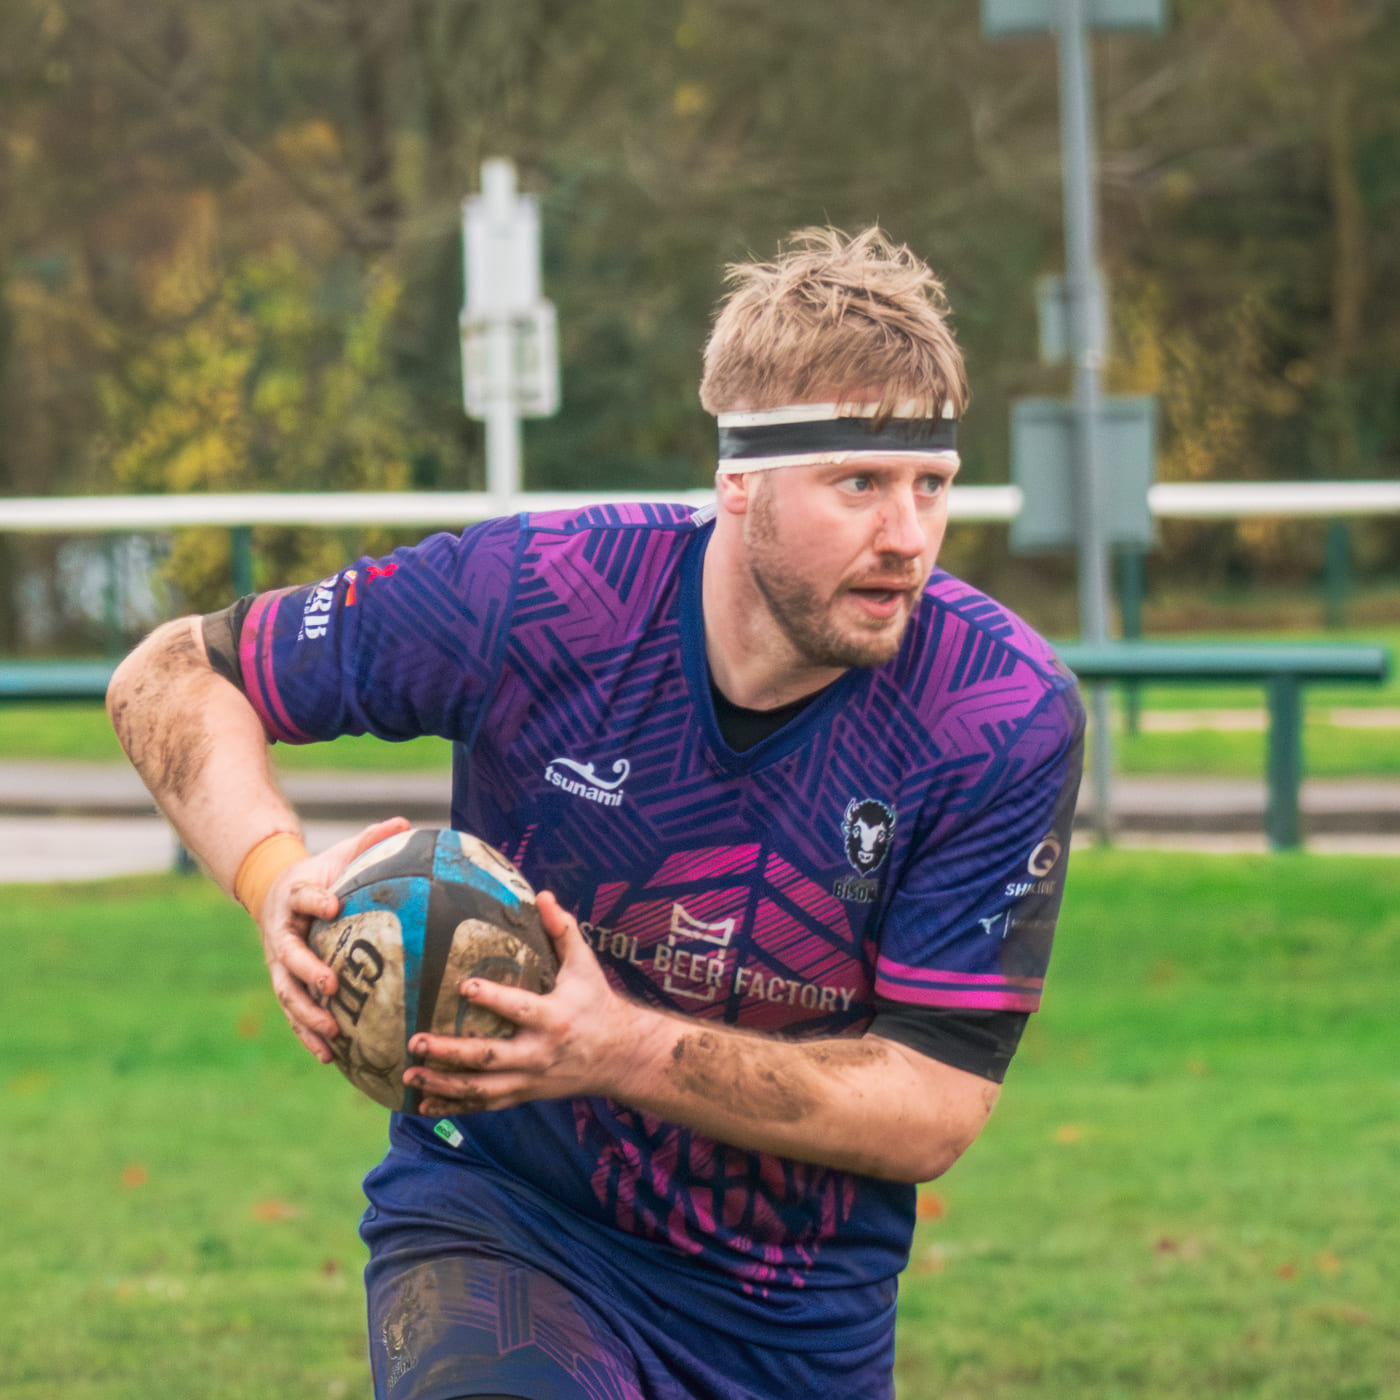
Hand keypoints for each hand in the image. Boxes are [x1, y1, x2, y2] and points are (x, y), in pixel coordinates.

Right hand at [258, 816, 412, 1061]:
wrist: (278, 893)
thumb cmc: (322, 874)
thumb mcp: (341, 854)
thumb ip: (369, 841)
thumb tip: (404, 822)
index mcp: (294, 898)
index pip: (303, 896)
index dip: (315, 900)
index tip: (333, 903)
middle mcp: (281, 934)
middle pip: (287, 957)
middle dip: (308, 972)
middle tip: (331, 986)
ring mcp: (279, 964)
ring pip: (286, 994)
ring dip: (306, 1016)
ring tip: (332, 1035)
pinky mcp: (285, 984)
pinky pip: (294, 1014)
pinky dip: (307, 1035)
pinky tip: (329, 1057)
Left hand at [406, 892, 650, 1115]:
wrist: (620, 1056)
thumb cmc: (596, 1003)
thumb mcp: (584, 966)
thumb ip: (563, 931)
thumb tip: (541, 895)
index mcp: (554, 1017)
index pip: (520, 1008)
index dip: (492, 999)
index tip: (463, 986)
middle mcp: (538, 1053)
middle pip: (488, 1056)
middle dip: (450, 1052)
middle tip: (415, 1041)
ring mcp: (529, 1079)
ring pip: (480, 1088)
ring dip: (443, 1084)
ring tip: (409, 1074)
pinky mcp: (523, 1094)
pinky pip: (484, 1105)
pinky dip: (453, 1106)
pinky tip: (423, 1103)